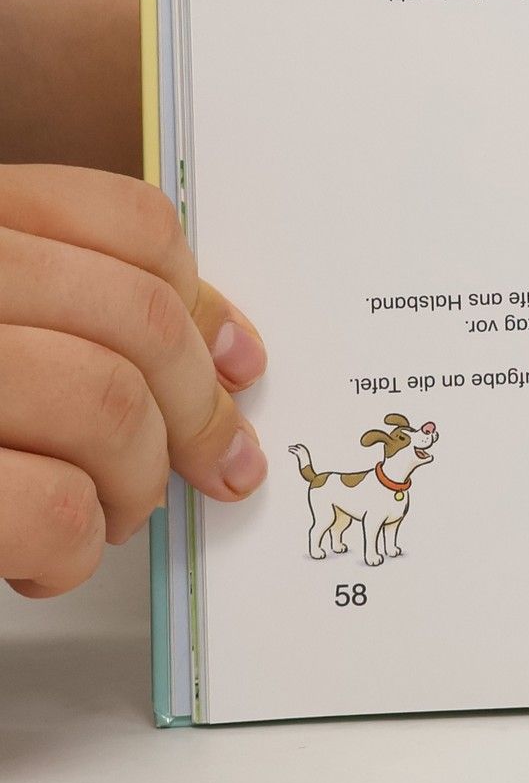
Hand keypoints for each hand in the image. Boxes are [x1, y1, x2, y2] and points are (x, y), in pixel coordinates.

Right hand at [0, 165, 267, 597]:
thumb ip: (70, 307)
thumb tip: (224, 352)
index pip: (130, 222)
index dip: (202, 301)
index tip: (234, 366)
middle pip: (135, 319)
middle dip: (191, 411)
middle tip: (199, 465)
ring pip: (105, 408)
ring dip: (134, 483)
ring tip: (105, 516)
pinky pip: (46, 508)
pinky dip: (68, 550)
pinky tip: (40, 560)